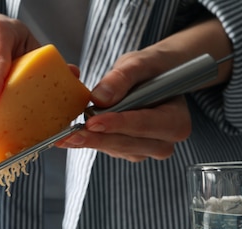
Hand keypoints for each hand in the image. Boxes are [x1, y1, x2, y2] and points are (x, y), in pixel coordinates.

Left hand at [58, 17, 231, 161]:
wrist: (153, 78)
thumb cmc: (151, 69)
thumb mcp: (140, 63)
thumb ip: (123, 78)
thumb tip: (101, 98)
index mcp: (176, 120)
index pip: (144, 124)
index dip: (117, 124)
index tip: (93, 122)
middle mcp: (164, 142)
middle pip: (128, 143)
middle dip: (98, 138)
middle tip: (70, 134)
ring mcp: (146, 150)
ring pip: (116, 149)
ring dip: (91, 142)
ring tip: (65, 136)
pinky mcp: (129, 151)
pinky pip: (109, 148)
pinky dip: (90, 141)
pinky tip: (71, 136)